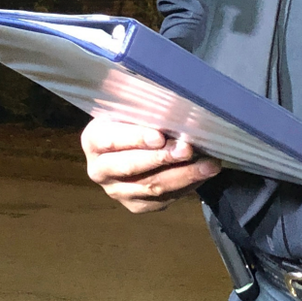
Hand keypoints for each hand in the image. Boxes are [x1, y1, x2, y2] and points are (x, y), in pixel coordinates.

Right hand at [81, 114, 220, 213]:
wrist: (131, 143)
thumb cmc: (133, 117)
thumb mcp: (129, 105)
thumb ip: (140, 102)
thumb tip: (167, 94)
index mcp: (93, 140)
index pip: (111, 140)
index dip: (136, 138)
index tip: (160, 136)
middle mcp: (99, 170)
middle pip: (131, 167)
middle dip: (162, 158)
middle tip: (188, 149)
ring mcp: (117, 191)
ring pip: (151, 187)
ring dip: (183, 175)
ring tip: (208, 164)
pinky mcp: (136, 205)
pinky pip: (163, 200)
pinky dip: (186, 187)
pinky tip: (203, 174)